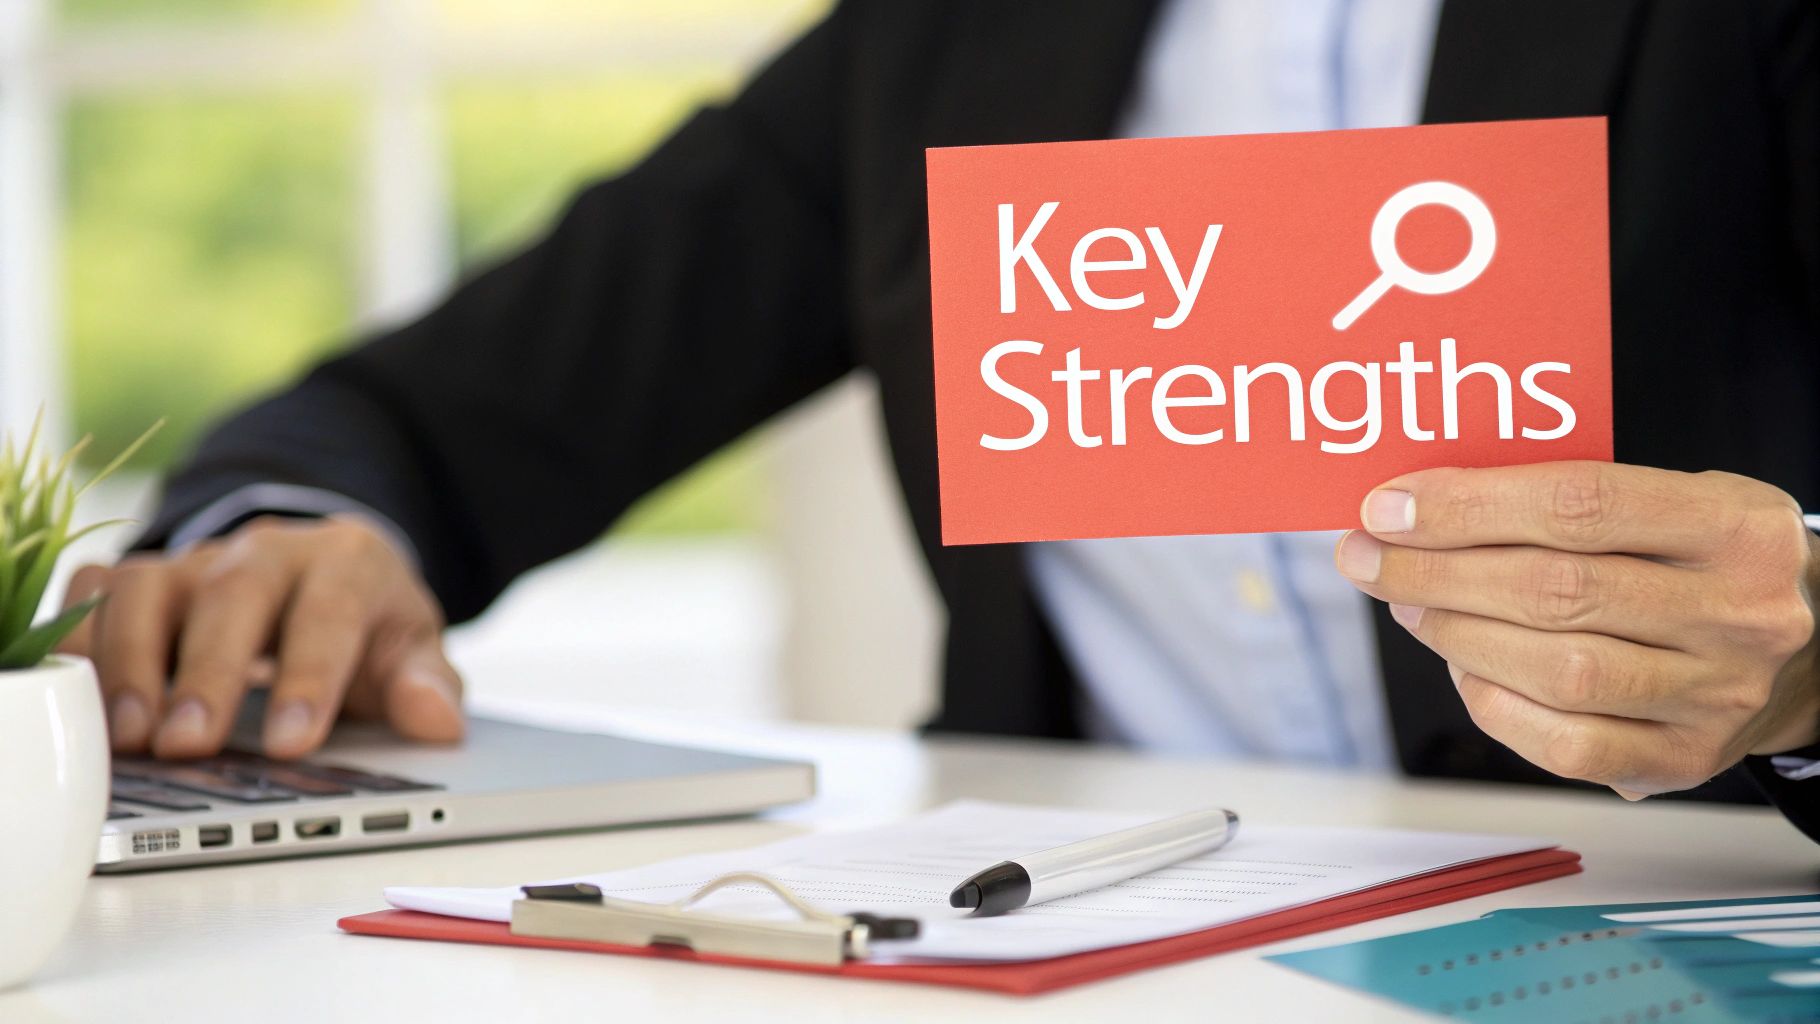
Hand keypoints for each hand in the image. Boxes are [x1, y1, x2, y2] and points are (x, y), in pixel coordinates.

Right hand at [57, 515, 463, 759]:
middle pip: (233, 596)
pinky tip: (82, 696)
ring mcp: (197, 560)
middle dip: (210, 673)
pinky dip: (82, 639)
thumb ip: (427, 682)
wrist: (323, 572)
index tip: (292, 744)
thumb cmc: (364, 622)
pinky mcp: (143, 577)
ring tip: (135, 736)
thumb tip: (438, 717)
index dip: (309, 677)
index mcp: (347, 562)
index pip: (330, 613)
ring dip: (134, 663)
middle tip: (191, 745)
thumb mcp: (410, 647)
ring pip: (151, 589)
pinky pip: (97, 592)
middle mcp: (266, 551)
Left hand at [1335, 462, 1819, 797]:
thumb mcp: (1670, 498)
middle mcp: (1738, 615)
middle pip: (1555, 591)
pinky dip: (1493, 702)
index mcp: (1736, 528)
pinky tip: (1462, 665)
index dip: (1467, 505)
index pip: (1578, 504)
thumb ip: (1564, 498)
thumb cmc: (1700, 558)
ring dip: (1454, 633)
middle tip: (1368, 557)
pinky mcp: (1684, 761)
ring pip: (1555, 671)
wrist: (1804, 650)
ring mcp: (1716, 697)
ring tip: (1408, 604)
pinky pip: (1564, 745)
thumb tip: (1418, 507)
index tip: (1388, 506)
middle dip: (1435, 572)